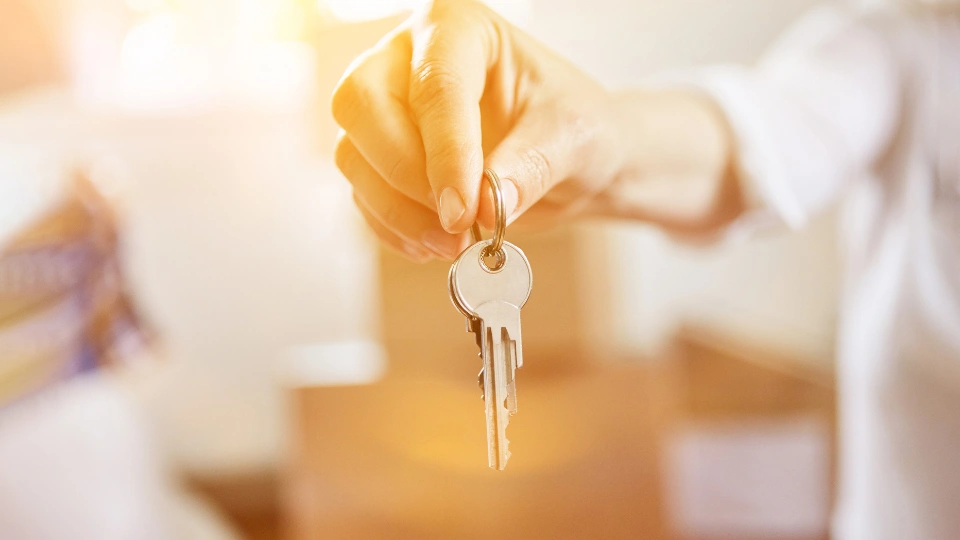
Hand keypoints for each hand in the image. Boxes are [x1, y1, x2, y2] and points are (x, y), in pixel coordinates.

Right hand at [331, 0, 624, 260]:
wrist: (572, 158)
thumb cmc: (576, 127)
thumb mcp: (573, 139)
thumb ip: (531, 166)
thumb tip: (482, 203)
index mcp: (460, 28)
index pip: (435, 84)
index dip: (445, 151)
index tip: (464, 210)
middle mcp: (408, 57)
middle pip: (362, 104)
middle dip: (404, 175)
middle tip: (455, 225)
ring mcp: (386, 107)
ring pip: (352, 154)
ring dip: (397, 210)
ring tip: (452, 244)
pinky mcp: (379, 157)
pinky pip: (362, 193)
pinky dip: (393, 227)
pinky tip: (433, 246)